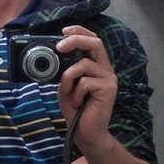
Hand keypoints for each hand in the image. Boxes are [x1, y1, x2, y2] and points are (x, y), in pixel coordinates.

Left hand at [56, 26, 117, 153]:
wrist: (86, 133)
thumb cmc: (76, 109)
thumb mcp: (66, 85)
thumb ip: (65, 70)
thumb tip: (55, 54)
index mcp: (96, 66)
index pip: (92, 40)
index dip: (80, 31)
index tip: (64, 31)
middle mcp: (105, 69)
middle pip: (95, 43)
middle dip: (76, 40)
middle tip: (60, 46)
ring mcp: (109, 78)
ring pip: (84, 65)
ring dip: (68, 78)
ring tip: (68, 92)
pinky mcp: (108, 88)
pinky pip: (85, 82)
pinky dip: (76, 93)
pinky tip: (79, 103)